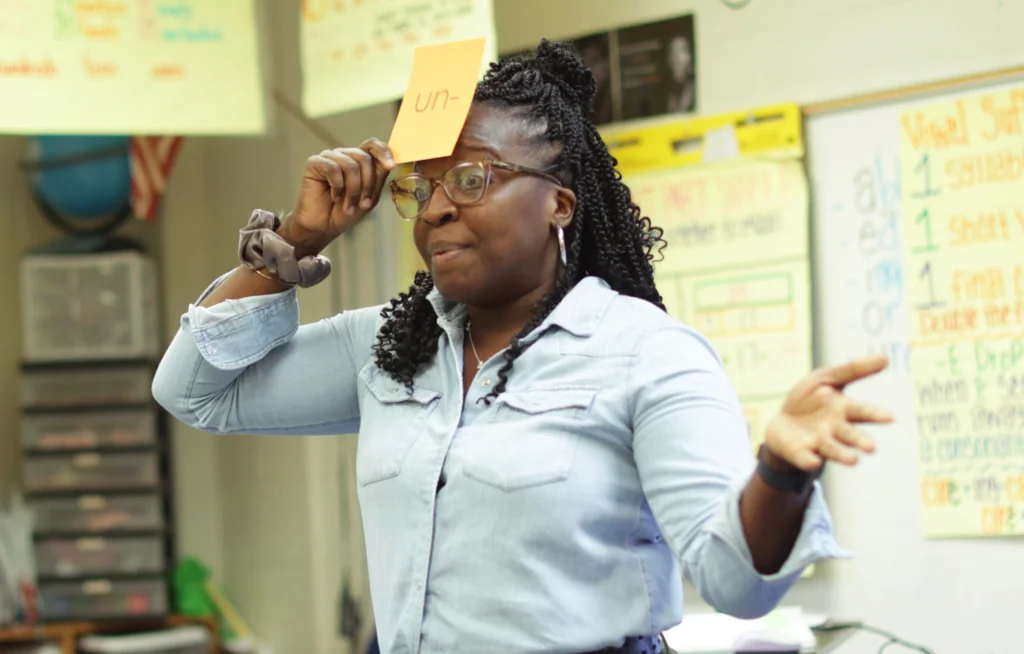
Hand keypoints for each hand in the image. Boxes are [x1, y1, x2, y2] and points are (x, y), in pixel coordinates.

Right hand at [279, 138, 394, 256]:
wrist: (325, 226)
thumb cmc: (347, 211)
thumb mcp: (370, 195)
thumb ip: (379, 177)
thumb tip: (390, 162)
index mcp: (358, 160)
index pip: (373, 145)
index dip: (383, 152)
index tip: (390, 166)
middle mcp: (344, 155)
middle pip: (364, 157)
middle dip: (367, 184)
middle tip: (363, 204)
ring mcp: (329, 157)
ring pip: (350, 165)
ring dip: (353, 191)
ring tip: (348, 205)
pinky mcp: (314, 162)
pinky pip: (333, 168)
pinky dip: (337, 187)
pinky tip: (334, 196)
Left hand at [763, 354, 893, 471]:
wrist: (782, 424)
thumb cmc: (810, 400)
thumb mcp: (826, 378)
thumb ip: (853, 369)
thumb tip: (886, 357)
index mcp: (843, 409)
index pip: (861, 411)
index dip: (874, 414)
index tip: (889, 417)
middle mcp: (834, 429)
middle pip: (849, 435)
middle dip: (860, 441)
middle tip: (871, 447)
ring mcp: (817, 442)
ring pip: (832, 449)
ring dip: (842, 455)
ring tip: (853, 460)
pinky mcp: (799, 451)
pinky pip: (804, 456)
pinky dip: (808, 459)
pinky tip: (813, 461)